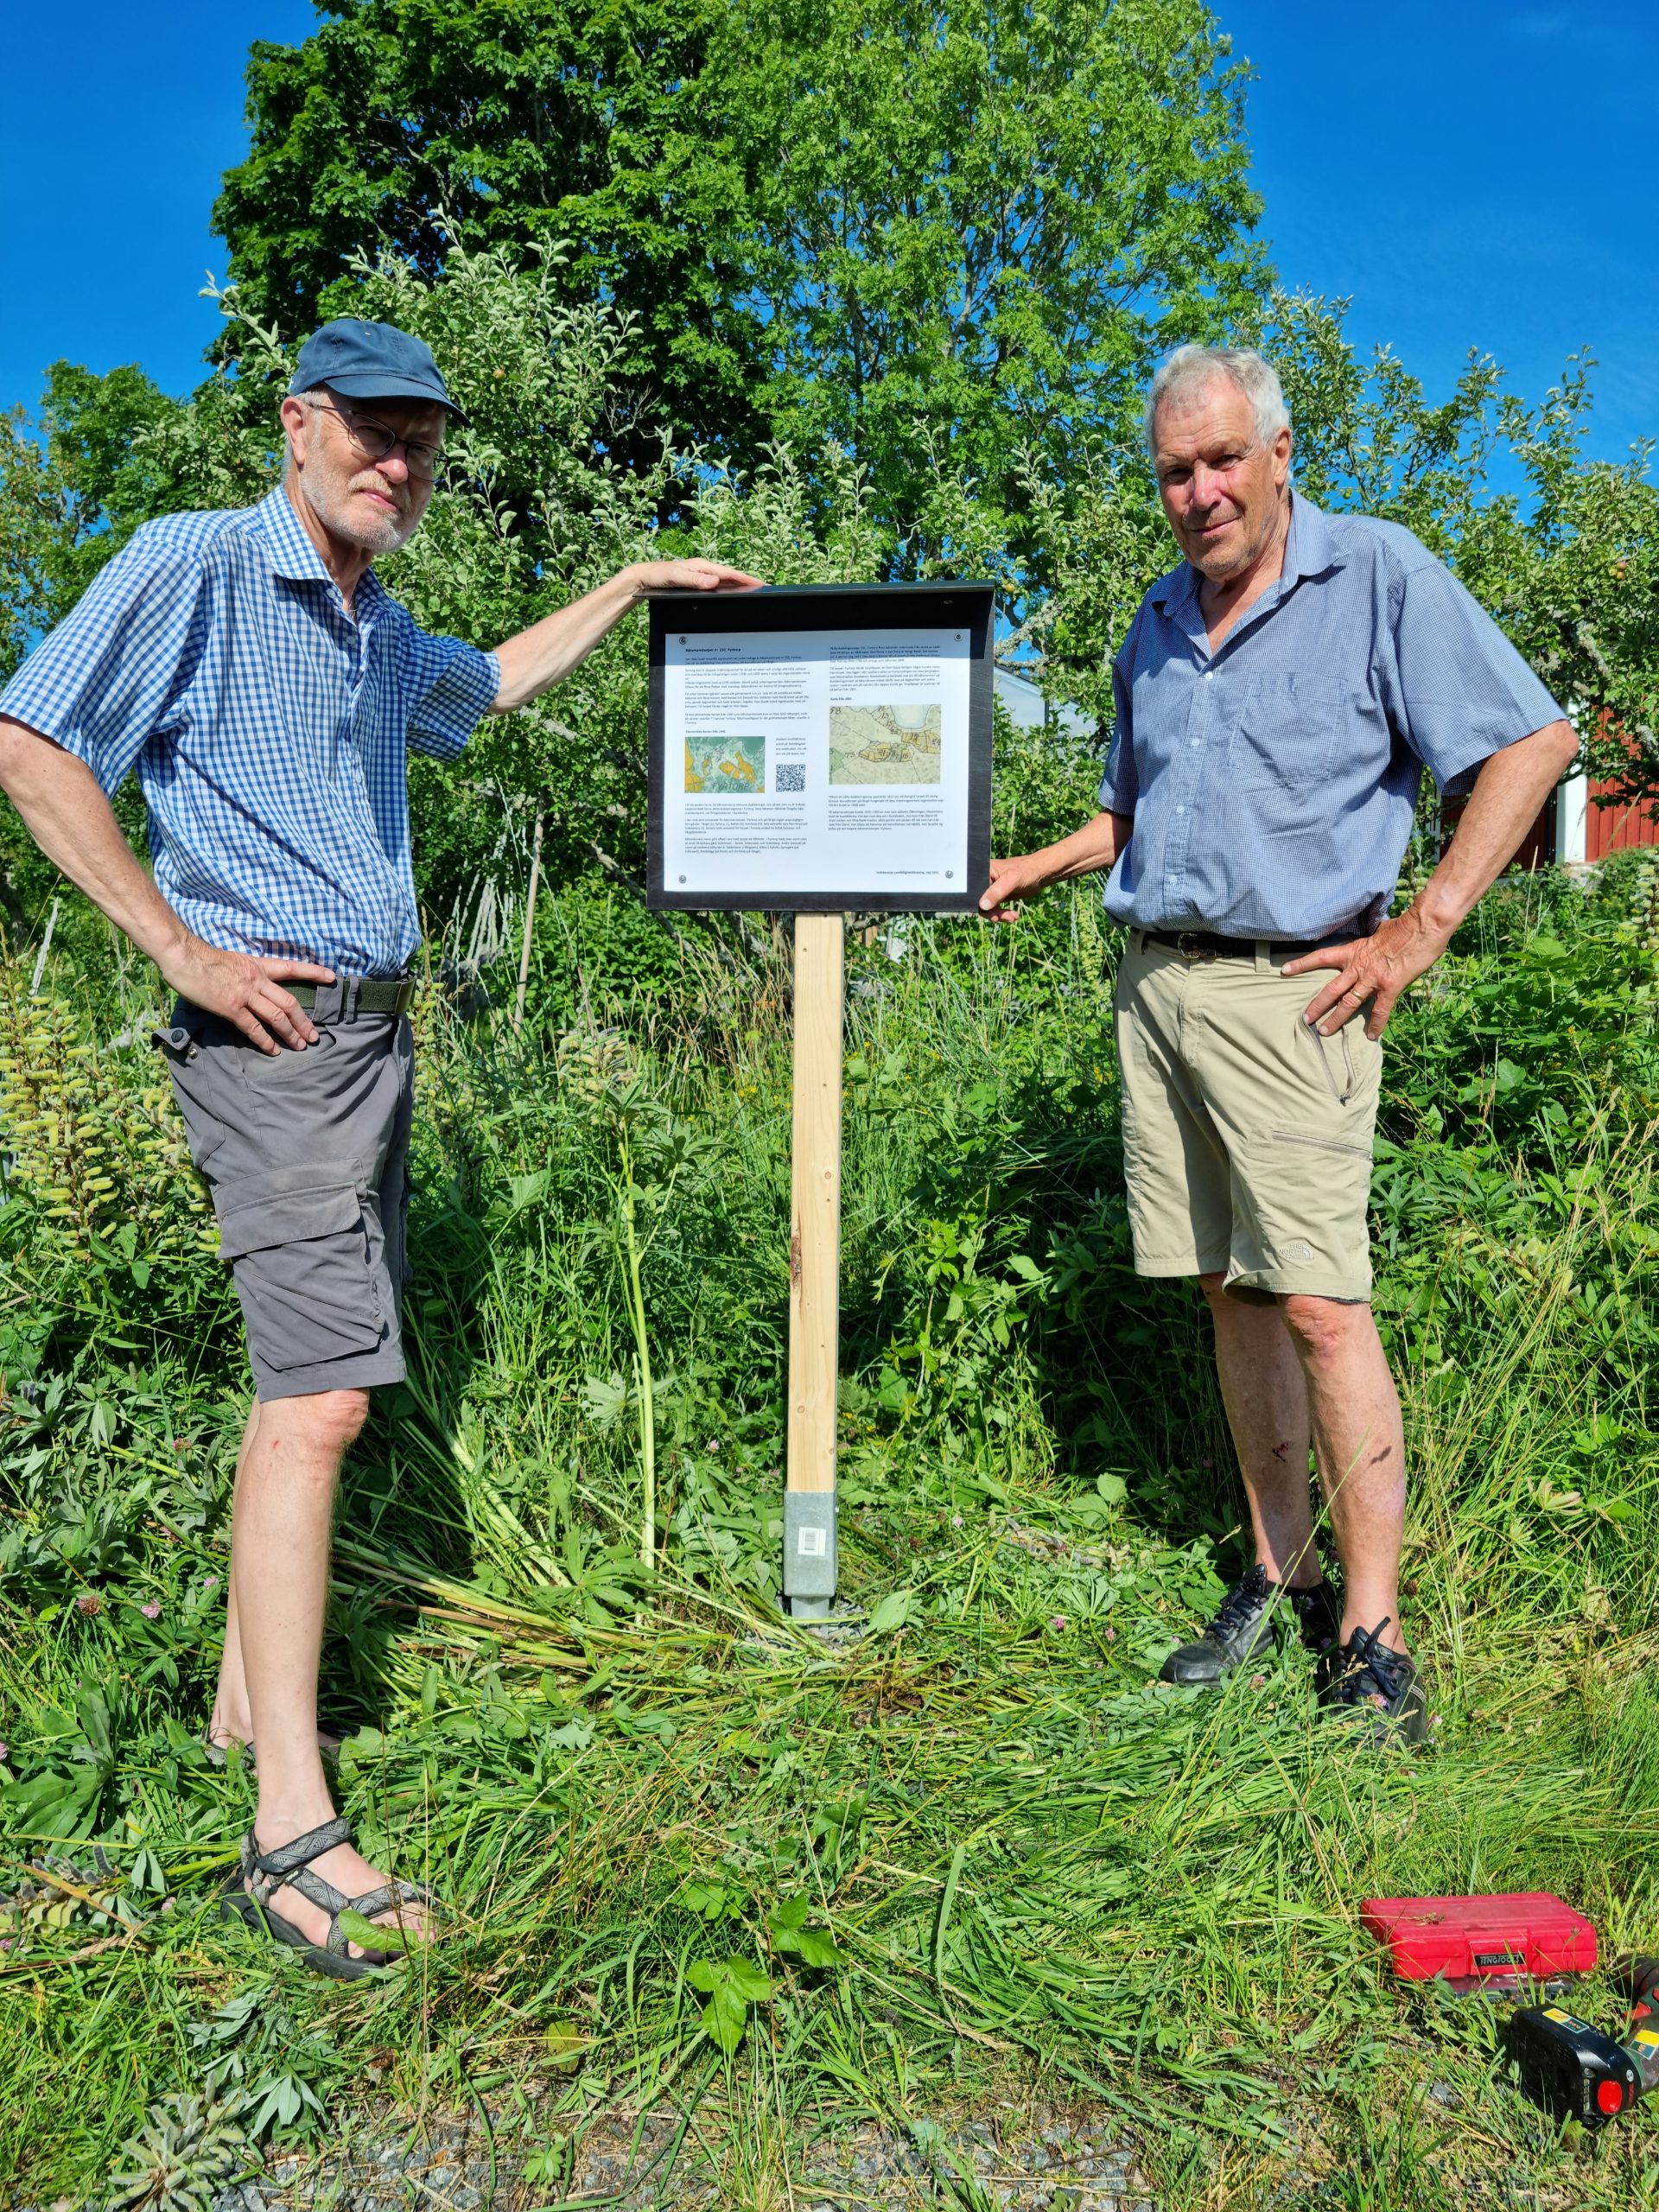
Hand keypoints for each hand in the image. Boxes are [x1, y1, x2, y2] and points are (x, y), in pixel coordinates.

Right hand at [159, 935, 335, 1054]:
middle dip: (304, 1021)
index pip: (292, 968)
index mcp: (258, 965)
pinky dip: (265, 1041)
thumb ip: (248, 973)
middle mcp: (257, 979)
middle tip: (314, 1036)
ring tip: (300, 1046)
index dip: (314, 973)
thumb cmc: (204, 957)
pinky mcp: (231, 1007)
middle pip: (290, 1001)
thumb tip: (255, 987)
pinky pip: (253, 1027)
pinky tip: (273, 1050)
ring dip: (290, 1033)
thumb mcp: (234, 960)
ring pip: (276, 1016)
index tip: (332, 978)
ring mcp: (245, 994)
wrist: (184, 955)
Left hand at [627, 558, 762, 595]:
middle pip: (730, 577)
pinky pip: (717, 588)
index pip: (729, 574)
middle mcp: (704, 570)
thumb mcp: (675, 577)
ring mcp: (701, 577)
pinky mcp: (697, 583)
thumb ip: (694, 580)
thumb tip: (714, 582)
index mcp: (702, 566)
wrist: (645, 578)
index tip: (761, 583)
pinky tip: (732, 597)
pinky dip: (727, 591)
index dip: (745, 579)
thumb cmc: (659, 576)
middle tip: (764, 589)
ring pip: (725, 583)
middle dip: (747, 582)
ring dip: (739, 587)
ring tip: (753, 593)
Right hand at [978, 852, 1053, 922]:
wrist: (1040, 875)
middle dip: (990, 912)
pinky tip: (1012, 916)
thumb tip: (983, 906)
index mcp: (983, 871)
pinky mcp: (998, 896)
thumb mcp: (1011, 880)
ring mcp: (991, 889)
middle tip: (1000, 918)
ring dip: (998, 915)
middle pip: (979, 901)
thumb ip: (997, 892)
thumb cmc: (1027, 871)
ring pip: (987, 907)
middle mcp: (984, 880)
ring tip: (1012, 918)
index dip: (979, 903)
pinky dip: (1002, 914)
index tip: (990, 913)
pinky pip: (995, 908)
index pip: (974, 890)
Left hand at [1282, 908, 1453, 1037]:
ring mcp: (1373, 978)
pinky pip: (1379, 1011)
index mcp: (1354, 951)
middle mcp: (1358, 967)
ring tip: (1324, 1032)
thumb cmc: (1405, 926)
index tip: (1284, 971)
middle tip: (1305, 1020)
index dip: (1301, 964)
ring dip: (1336, 1019)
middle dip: (1316, 1006)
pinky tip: (1371, 1037)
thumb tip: (1374, 932)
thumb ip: (1371, 938)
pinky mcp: (1390, 987)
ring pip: (1348, 1003)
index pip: (1320, 957)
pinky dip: (1375, 1025)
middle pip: (1331, 989)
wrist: (1424, 927)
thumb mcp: (1379, 929)